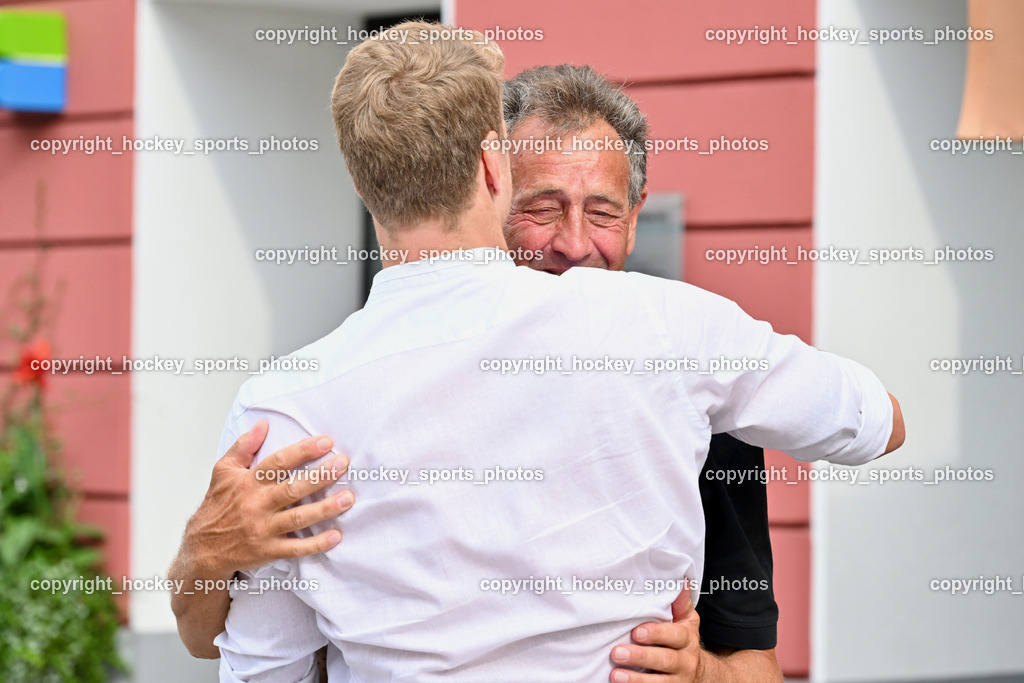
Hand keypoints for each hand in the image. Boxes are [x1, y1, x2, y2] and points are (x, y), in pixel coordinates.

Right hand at [181, 420, 354, 578]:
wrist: (201, 549)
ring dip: (325, 508)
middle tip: (343, 464)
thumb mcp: (223, 471)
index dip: (303, 451)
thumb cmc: (216, 506)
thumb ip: (243, 447)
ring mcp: (263, 529)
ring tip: (348, 498)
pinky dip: (316, 544)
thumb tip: (262, 424)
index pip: (279, 463)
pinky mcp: (268, 551)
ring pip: (299, 518)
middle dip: (320, 476)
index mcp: (248, 483)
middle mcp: (257, 505)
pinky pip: (295, 548)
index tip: (326, 442)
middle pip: (293, 488)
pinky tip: (335, 536)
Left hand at [609, 590, 702, 682]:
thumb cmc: (684, 641)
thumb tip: (681, 580)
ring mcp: (678, 681)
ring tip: (615, 674)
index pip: (674, 635)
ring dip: (636, 679)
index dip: (656, 634)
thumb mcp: (687, 621)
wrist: (702, 676)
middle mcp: (685, 661)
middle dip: (640, 656)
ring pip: (659, 682)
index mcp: (687, 639)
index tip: (636, 632)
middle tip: (617, 653)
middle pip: (664, 660)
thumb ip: (680, 603)